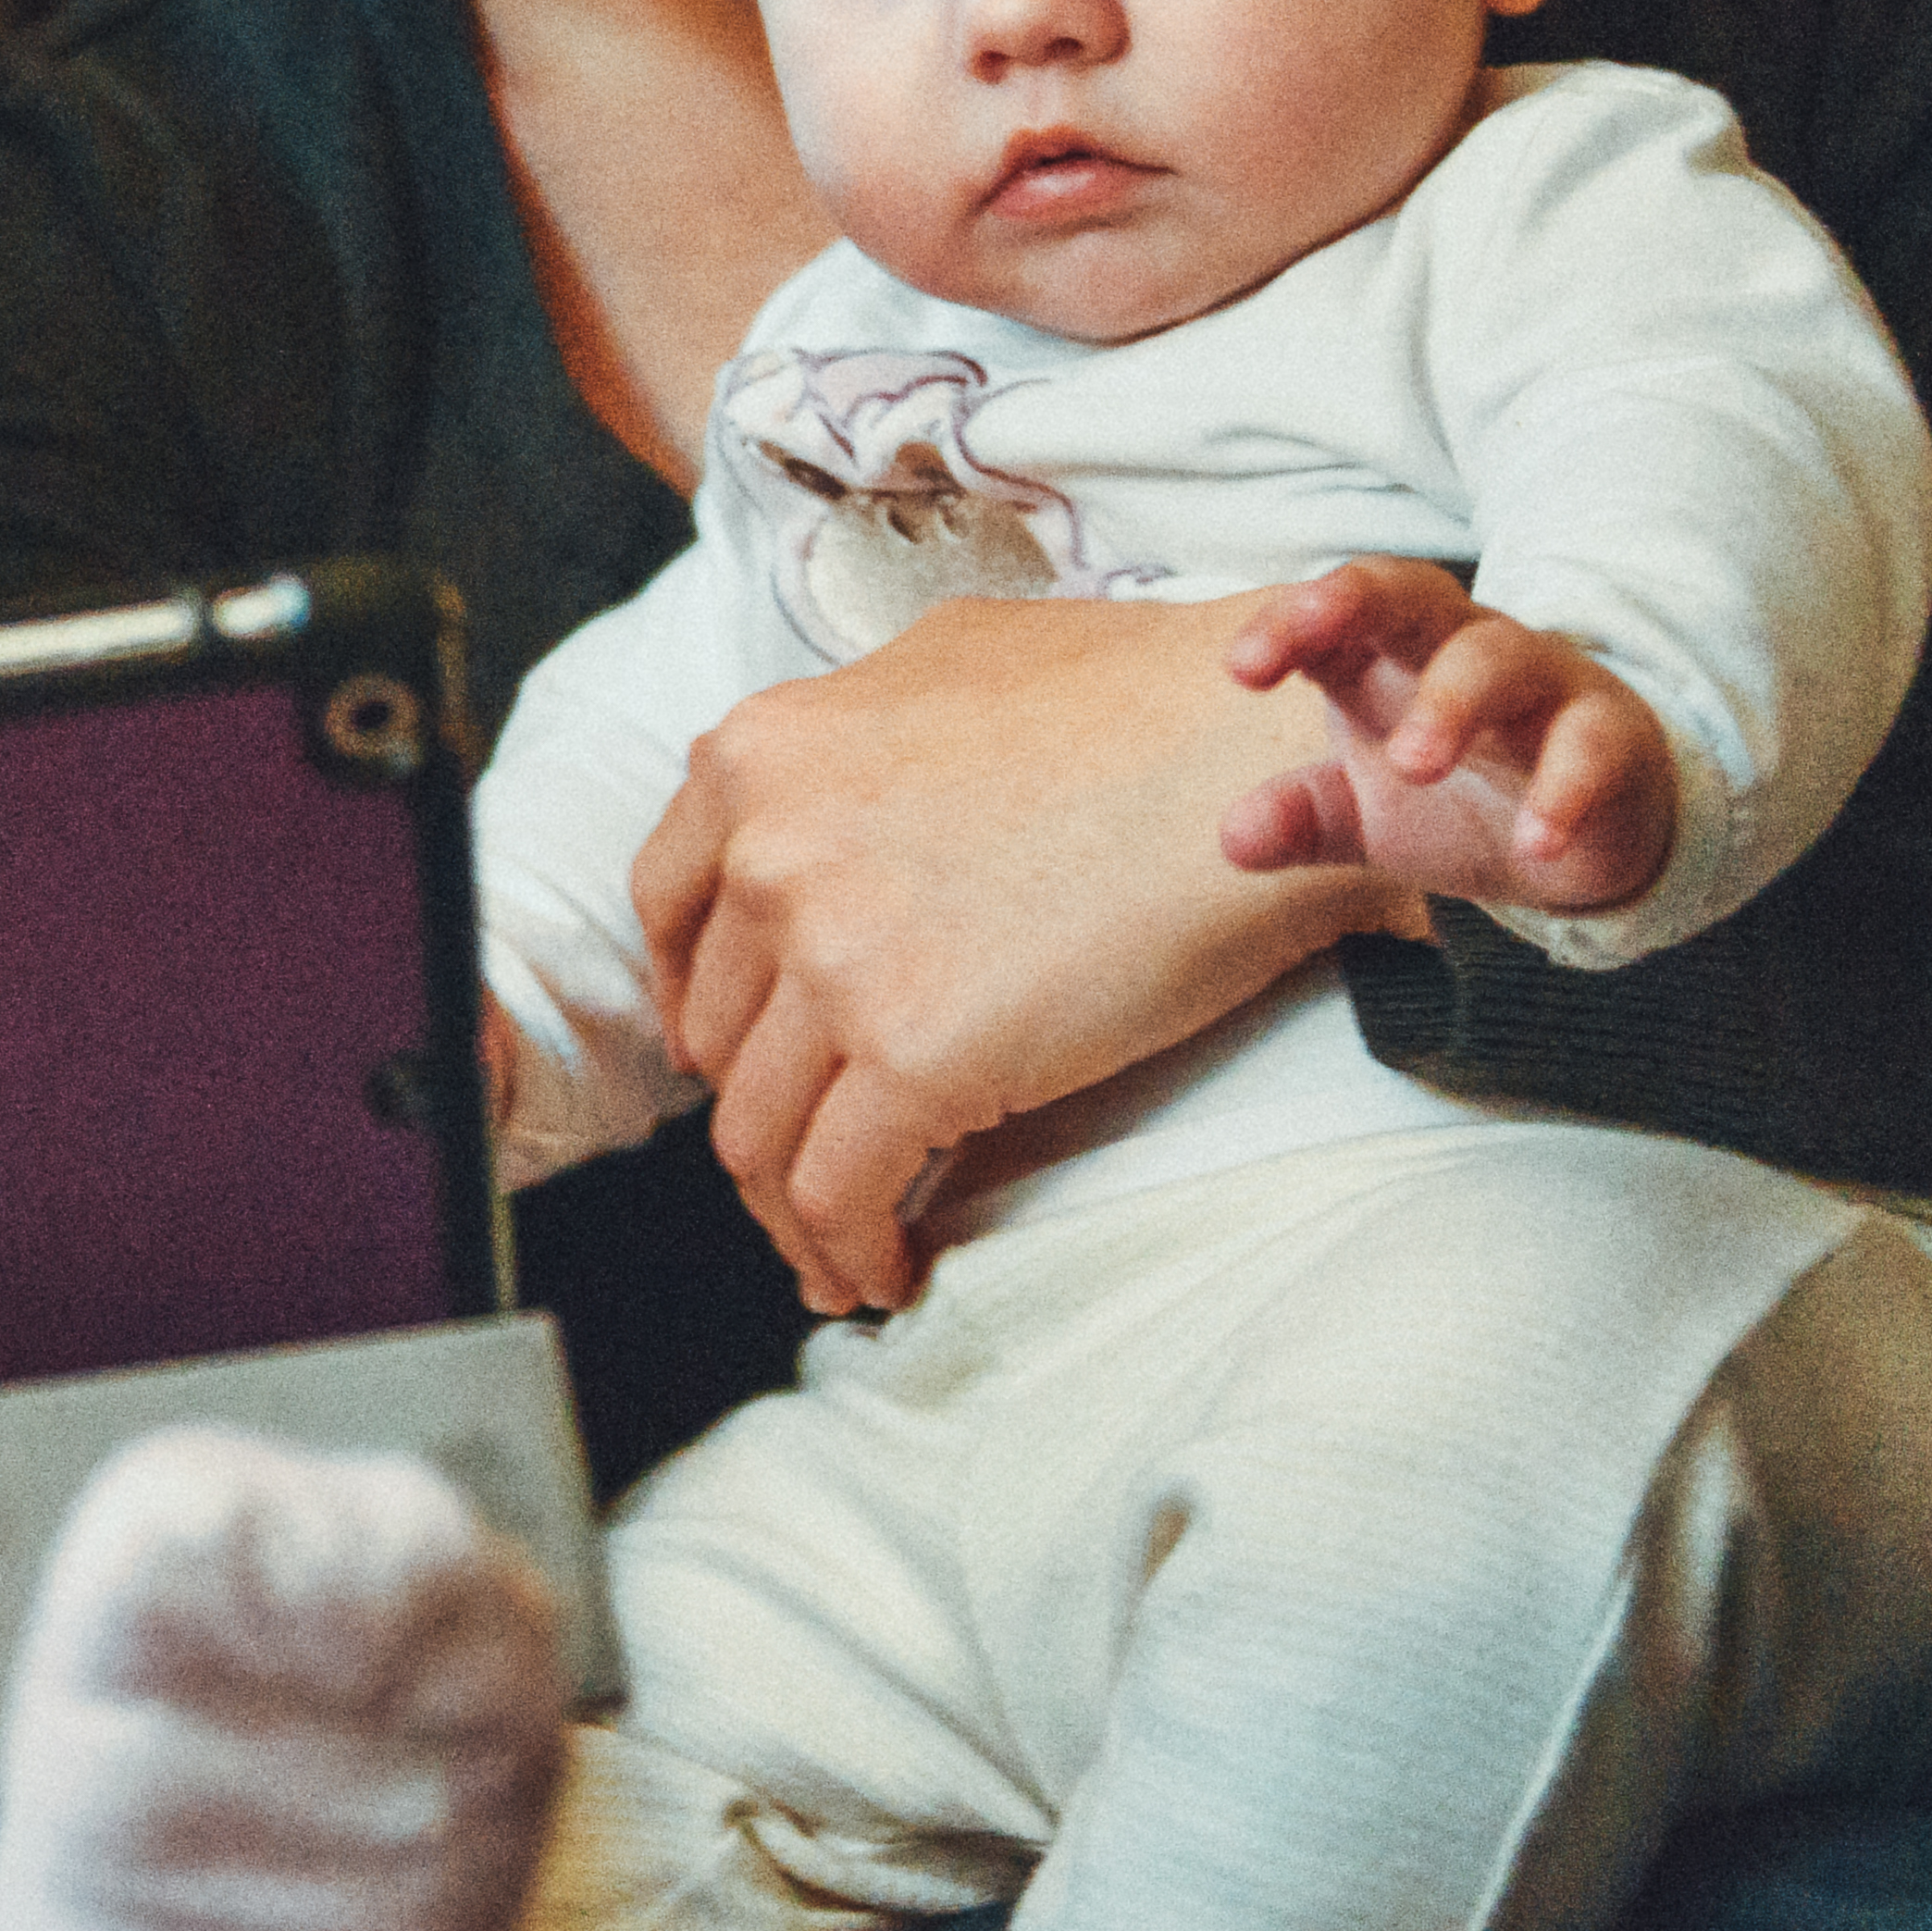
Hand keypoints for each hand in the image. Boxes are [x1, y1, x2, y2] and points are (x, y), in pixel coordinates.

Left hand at [633, 591, 1424, 1316]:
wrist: (1263, 750)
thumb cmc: (1145, 698)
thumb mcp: (950, 659)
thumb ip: (859, 733)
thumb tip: (826, 799)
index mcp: (762, 757)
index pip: (669, 907)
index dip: (695, 997)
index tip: (725, 1050)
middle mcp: (770, 854)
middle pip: (722, 1033)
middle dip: (760, 1107)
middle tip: (807, 1157)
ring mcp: (832, 959)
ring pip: (760, 1131)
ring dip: (791, 1210)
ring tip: (840, 1251)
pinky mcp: (912, 1056)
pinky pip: (837, 1191)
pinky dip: (848, 1250)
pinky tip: (885, 1271)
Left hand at [1217, 559, 1680, 915]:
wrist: (1587, 837)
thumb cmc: (1459, 798)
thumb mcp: (1368, 817)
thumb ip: (1304, 818)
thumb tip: (1233, 839)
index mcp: (1390, 653)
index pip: (1336, 611)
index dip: (1289, 622)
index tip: (1242, 668)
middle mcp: (1464, 647)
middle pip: (1413, 593)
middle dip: (1357, 603)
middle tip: (1310, 649)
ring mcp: (1543, 683)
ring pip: (1499, 656)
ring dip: (1453, 702)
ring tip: (1415, 766)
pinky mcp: (1613, 735)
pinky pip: (1590, 745)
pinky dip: (1563, 790)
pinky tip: (1535, 844)